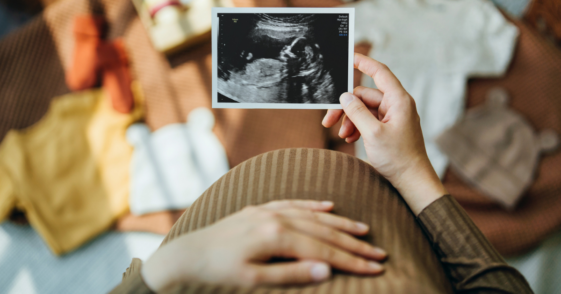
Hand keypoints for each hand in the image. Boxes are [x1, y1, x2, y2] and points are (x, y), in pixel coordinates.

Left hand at [142, 200, 386, 290]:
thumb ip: (291, 273)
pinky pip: (292, 203)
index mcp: (275, 237)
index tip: (375, 267)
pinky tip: (328, 207)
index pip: (323, 250)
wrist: (188, 256)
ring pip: (312, 215)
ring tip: (363, 230)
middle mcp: (275, 218)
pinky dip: (312, 206)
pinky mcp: (260, 209)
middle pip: (323, 232)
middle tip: (379, 253)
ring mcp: (267, 211)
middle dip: (353, 244)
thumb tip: (326, 269)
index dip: (351, 260)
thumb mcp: (254, 281)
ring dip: (339, 223)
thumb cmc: (219, 273)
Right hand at [322, 53, 446, 214]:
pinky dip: (357, 127)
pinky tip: (350, 138)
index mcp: (398, 101)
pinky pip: (368, 120)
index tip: (349, 56)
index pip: (379, 73)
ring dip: (350, 120)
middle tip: (328, 121)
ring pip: (363, 109)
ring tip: (342, 135)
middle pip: (364, 96)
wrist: (411, 180)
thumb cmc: (398, 158)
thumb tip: (345, 96)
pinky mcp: (389, 127)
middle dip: (346, 107)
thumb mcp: (372, 134)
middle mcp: (396, 105)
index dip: (364, 62)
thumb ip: (357, 112)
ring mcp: (393, 116)